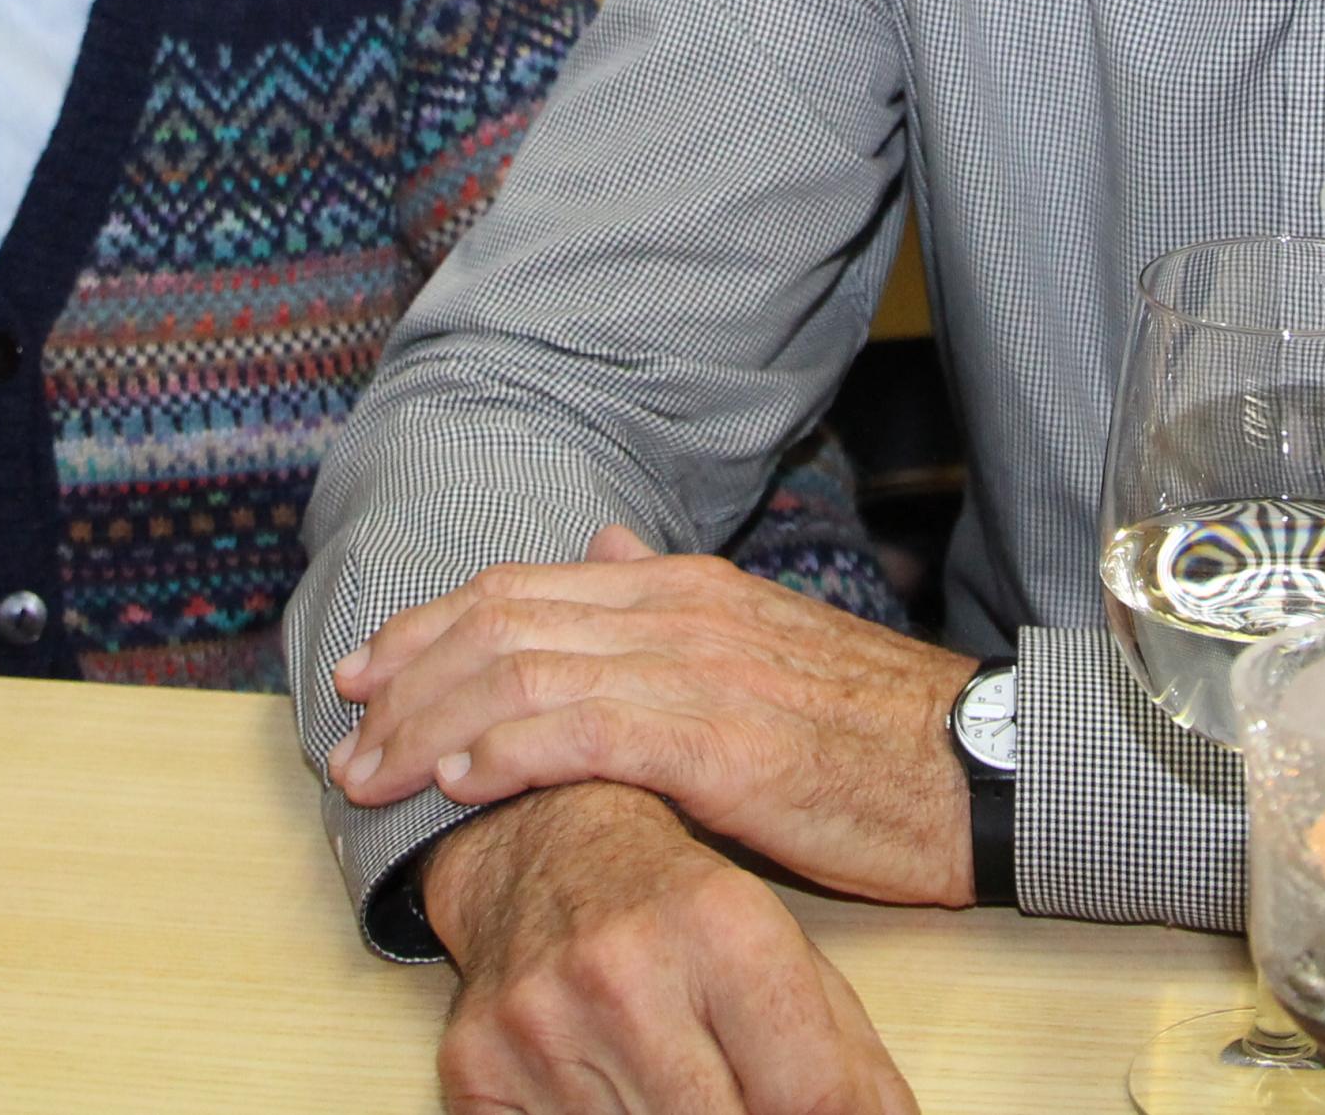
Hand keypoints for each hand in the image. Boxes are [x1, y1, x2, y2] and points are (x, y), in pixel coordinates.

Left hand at [329, 526, 977, 905]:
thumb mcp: (767, 635)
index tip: (365, 672)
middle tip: (341, 734)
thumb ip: (672, 592)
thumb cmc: (874, 724)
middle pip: (502, 627)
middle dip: (406, 679)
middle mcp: (679, 612)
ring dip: (429, 727)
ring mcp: (699, 674)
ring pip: (524, 679)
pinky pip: (584, 736)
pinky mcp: (721, 746)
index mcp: (683, 585)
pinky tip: (456, 784)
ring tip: (372, 775)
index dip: (428, 627)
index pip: (520, 588)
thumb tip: (604, 540)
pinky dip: (505, 755)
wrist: (983, 763)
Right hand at [422, 781, 920, 1114]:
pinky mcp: (475, 1063)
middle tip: (752, 1110)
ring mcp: (541, 1022)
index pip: (807, 1098)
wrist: (538, 845)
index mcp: (722, 926)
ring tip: (688, 1091)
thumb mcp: (788, 954)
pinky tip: (620, 1102)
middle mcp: (624, 970)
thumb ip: (849, 1061)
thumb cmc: (680, 906)